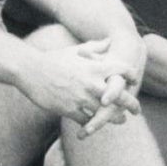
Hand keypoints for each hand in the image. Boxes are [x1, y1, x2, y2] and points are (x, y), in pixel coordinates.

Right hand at [18, 36, 139, 132]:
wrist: (29, 70)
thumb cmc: (54, 59)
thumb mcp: (77, 50)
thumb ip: (96, 47)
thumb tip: (110, 41)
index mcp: (95, 67)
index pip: (123, 70)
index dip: (131, 75)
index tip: (134, 81)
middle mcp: (91, 82)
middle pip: (120, 96)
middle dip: (131, 104)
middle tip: (137, 110)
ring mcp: (80, 97)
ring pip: (105, 112)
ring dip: (115, 118)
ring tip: (121, 120)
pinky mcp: (69, 109)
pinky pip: (86, 120)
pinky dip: (93, 124)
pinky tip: (97, 124)